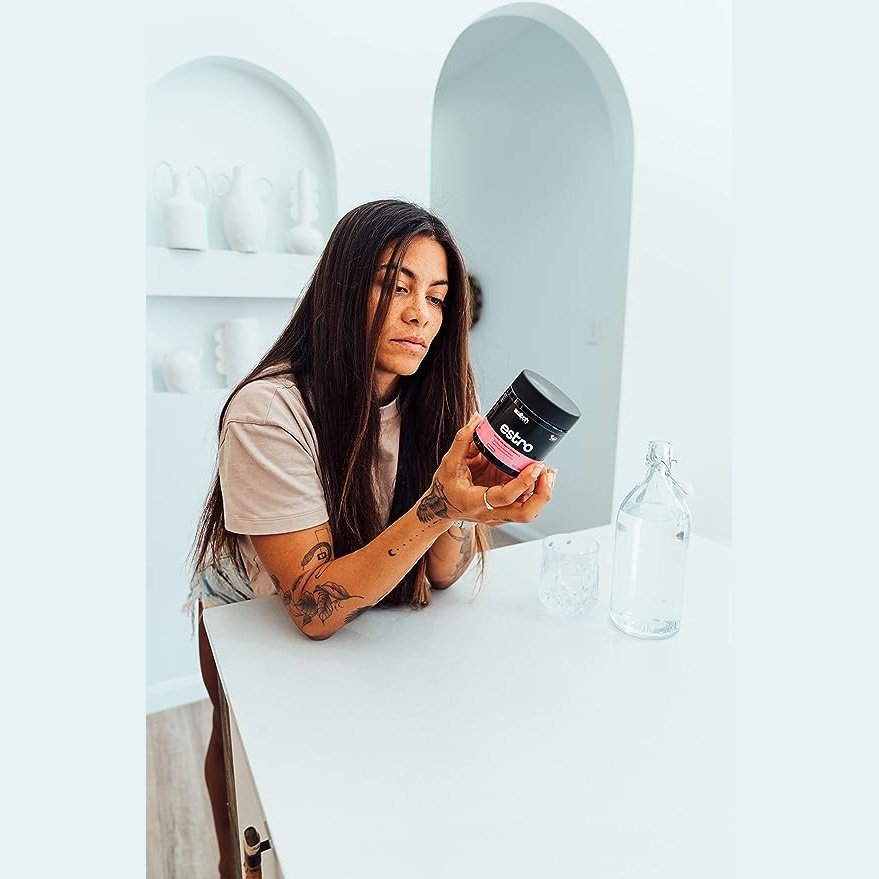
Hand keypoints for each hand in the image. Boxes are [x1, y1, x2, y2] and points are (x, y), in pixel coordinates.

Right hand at [421, 415, 556, 527]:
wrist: (442, 507)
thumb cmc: (445, 488)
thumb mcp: (448, 463)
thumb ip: (462, 441)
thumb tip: (477, 420)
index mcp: (475, 502)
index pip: (504, 497)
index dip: (523, 482)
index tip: (535, 466)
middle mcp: (490, 513)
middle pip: (525, 513)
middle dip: (542, 494)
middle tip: (547, 472)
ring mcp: (499, 514)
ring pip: (529, 511)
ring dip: (542, 492)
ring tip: (548, 471)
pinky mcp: (504, 511)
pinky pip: (525, 504)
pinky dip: (535, 491)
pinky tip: (539, 476)